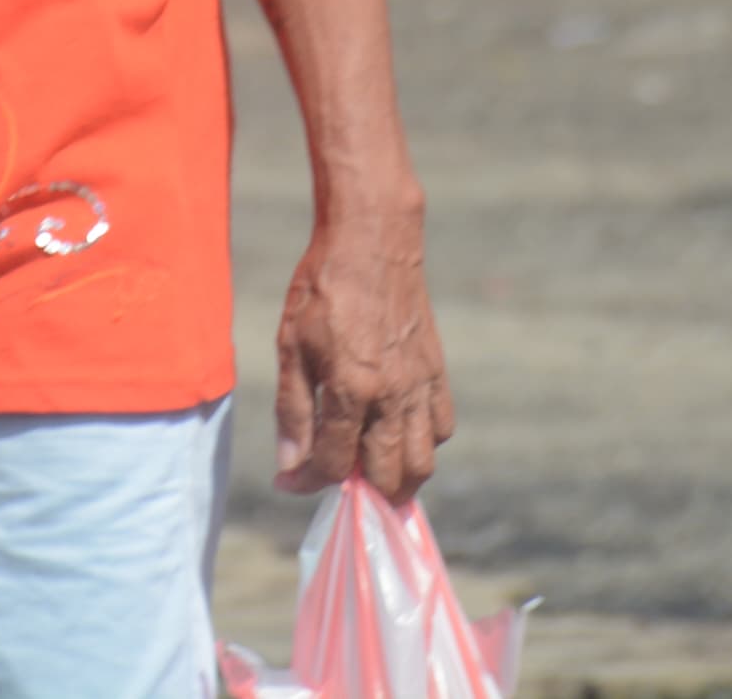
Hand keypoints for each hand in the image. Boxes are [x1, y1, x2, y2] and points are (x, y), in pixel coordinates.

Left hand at [272, 204, 453, 501]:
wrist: (373, 238)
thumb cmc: (322, 286)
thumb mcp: (291, 344)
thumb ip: (293, 409)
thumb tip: (289, 464)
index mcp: (352, 389)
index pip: (333, 464)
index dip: (307, 481)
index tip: (290, 480)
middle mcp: (393, 395)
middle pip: (386, 477)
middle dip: (358, 492)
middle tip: (335, 479)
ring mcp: (420, 385)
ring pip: (422, 463)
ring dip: (396, 478)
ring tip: (368, 468)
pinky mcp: (437, 371)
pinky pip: (441, 427)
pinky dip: (422, 443)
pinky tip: (395, 431)